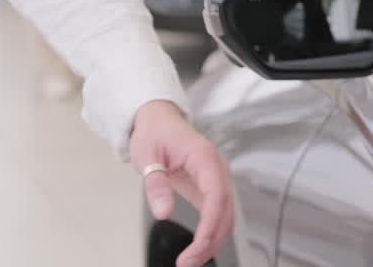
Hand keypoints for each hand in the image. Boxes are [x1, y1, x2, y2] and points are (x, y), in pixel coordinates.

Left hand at [130, 100, 232, 266]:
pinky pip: (218, 212)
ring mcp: (216, 177)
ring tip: (192, 260)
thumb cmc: (154, 133)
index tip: (197, 246)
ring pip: (226, 214)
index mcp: (204, 158)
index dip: (210, 225)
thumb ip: (156, 184)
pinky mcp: (210, 186)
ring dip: (214, 239)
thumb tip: (163, 212)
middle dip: (212, 239)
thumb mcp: (147, 157)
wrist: (159, 120)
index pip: (216, 196)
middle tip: (189, 262)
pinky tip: (200, 247)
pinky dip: (212, 232)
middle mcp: (217, 168)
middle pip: (226, 210)